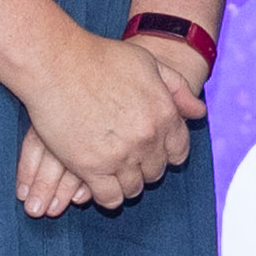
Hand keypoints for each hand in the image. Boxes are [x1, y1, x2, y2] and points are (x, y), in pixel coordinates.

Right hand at [20, 28, 200, 212]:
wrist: (57, 63)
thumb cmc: (99, 58)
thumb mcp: (148, 63)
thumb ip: (177, 88)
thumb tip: (199, 113)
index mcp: (164, 114)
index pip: (178, 151)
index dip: (167, 153)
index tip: (152, 151)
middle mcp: (147, 138)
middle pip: (155, 171)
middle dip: (145, 167)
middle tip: (127, 159)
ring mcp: (120, 155)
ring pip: (133, 188)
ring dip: (126, 183)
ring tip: (113, 172)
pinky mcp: (91, 167)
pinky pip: (109, 197)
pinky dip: (108, 196)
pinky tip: (99, 186)